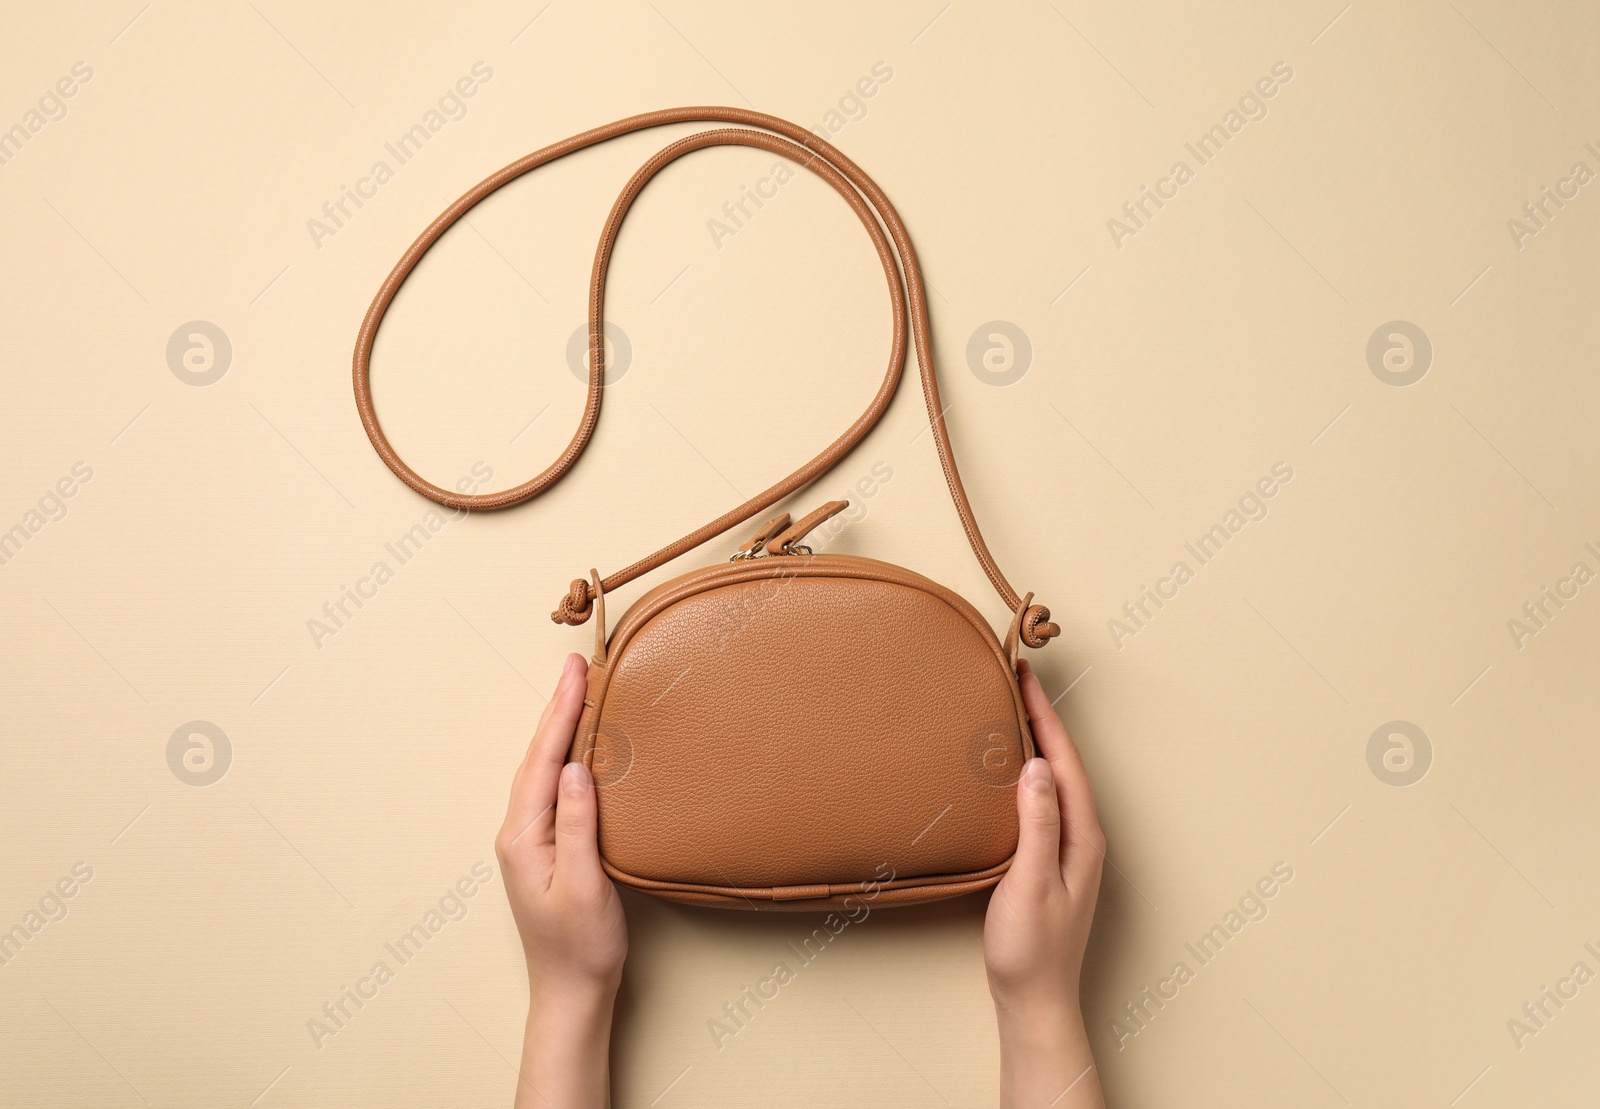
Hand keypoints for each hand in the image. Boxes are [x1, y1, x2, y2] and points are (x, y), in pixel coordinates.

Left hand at [496, 652, 625, 1108]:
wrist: (572, 993)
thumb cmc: (581, 947)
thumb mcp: (585, 886)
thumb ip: (578, 825)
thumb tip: (575, 767)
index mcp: (523, 837)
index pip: (544, 760)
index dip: (561, 712)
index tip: (576, 671)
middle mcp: (519, 833)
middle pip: (538, 756)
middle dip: (558, 708)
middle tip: (577, 665)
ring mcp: (530, 840)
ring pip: (543, 770)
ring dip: (561, 729)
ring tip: (580, 691)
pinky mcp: (547, 848)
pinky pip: (554, 788)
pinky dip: (566, 756)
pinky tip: (582, 746)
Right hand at [983, 659, 1106, 1108]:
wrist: (1035, 1000)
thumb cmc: (1031, 950)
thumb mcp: (1030, 884)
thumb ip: (1037, 825)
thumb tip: (1035, 766)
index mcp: (1083, 836)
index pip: (1063, 760)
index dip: (1045, 715)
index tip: (1026, 675)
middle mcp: (1082, 836)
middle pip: (1062, 762)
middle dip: (1041, 717)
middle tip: (1016, 677)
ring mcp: (1068, 849)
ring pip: (1052, 779)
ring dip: (1034, 741)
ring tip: (1010, 708)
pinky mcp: (1051, 860)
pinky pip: (1042, 800)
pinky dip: (1026, 773)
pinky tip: (1007, 769)